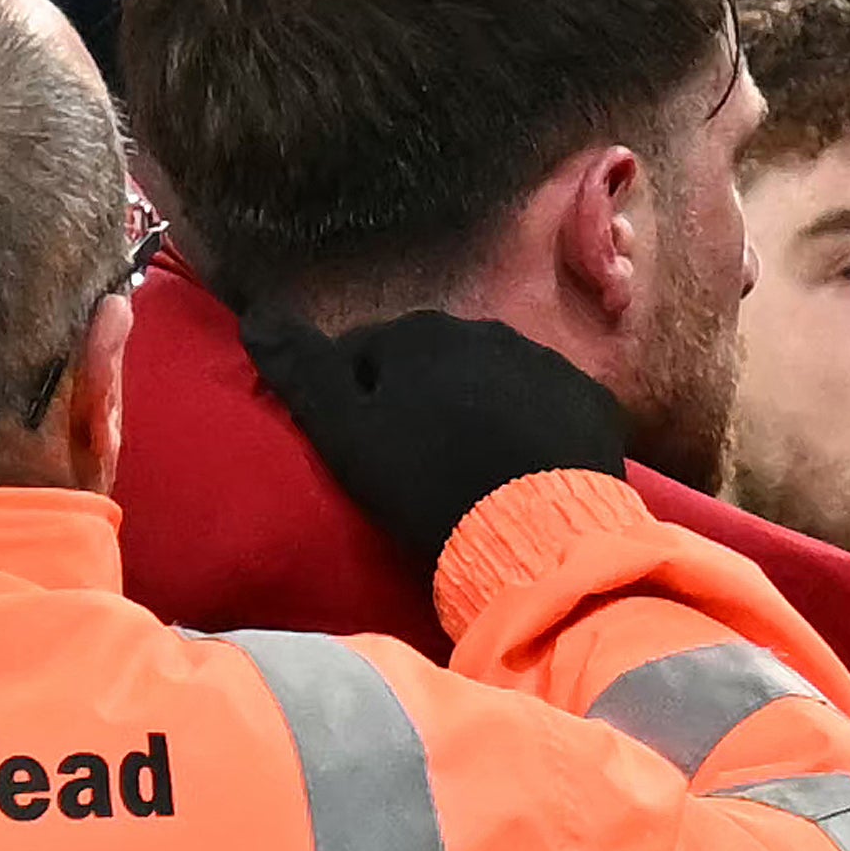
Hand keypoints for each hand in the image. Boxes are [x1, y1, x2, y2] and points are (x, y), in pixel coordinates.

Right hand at [243, 305, 626, 569]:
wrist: (533, 536)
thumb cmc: (425, 487)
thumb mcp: (346, 435)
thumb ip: (303, 372)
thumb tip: (258, 314)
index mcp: (419, 336)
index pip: (370, 354)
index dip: (358, 400)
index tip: (364, 448)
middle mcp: (485, 331)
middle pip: (436, 363)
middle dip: (423, 399)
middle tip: (421, 464)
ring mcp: (545, 363)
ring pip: (495, 380)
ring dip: (480, 410)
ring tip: (474, 469)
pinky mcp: (592, 401)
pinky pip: (551, 406)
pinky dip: (536, 428)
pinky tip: (527, 471)